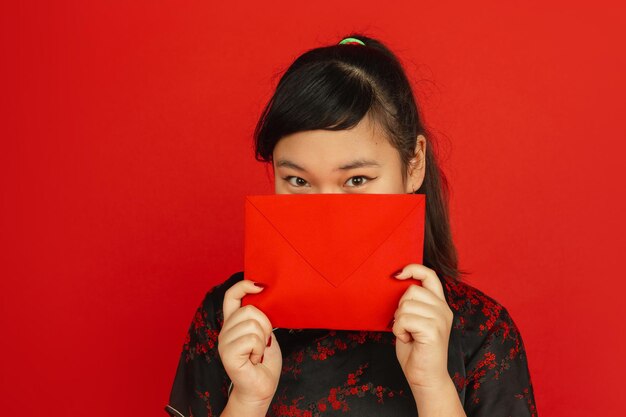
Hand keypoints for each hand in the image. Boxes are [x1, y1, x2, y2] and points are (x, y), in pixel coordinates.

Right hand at [218, 280, 281, 409]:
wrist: (261, 387)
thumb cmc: (264, 361)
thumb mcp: (264, 332)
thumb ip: (259, 316)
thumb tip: (263, 295)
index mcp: (233, 323)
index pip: (231, 296)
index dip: (243, 286)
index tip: (261, 286)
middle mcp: (225, 330)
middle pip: (249, 310)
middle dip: (265, 325)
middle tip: (263, 342)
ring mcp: (224, 342)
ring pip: (252, 324)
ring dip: (263, 340)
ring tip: (258, 352)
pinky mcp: (228, 354)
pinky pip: (252, 339)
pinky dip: (260, 349)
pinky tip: (255, 359)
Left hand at [391, 264, 453, 390]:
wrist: (425, 377)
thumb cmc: (415, 350)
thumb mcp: (414, 320)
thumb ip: (412, 303)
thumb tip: (398, 282)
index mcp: (439, 305)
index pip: (430, 275)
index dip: (414, 269)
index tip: (398, 275)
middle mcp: (443, 309)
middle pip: (411, 291)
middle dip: (400, 308)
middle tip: (406, 326)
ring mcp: (440, 319)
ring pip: (406, 305)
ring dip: (399, 322)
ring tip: (408, 334)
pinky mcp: (434, 330)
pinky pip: (404, 320)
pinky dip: (399, 330)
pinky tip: (408, 340)